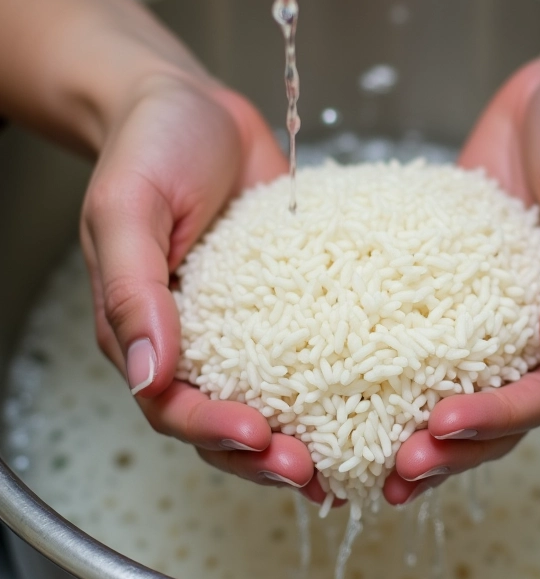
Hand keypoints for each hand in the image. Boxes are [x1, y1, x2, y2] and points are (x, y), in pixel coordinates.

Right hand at [80, 72, 320, 497]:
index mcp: (143, 330)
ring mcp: (244, 325)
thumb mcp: (127, 209)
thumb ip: (132, 292)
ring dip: (303, 433)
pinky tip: (373, 396)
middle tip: (313, 472)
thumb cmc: (150, 148)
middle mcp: (194, 340)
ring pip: (270, 398)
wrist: (193, 106)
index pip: (171, 405)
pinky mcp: (286, 301)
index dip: (212, 431)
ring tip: (349, 459)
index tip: (259, 438)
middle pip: (223, 420)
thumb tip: (146, 376)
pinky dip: (335, 379)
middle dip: (265, 455)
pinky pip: (309, 347)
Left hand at [385, 53, 539, 504]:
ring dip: (423, 423)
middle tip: (395, 469)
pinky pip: (433, 330)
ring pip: (466, 383)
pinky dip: (402, 362)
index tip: (441, 427)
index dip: (498, 419)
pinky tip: (358, 378)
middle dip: (452, 445)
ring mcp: (505, 307)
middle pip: (505, 408)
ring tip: (371, 455)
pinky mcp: (464, 282)